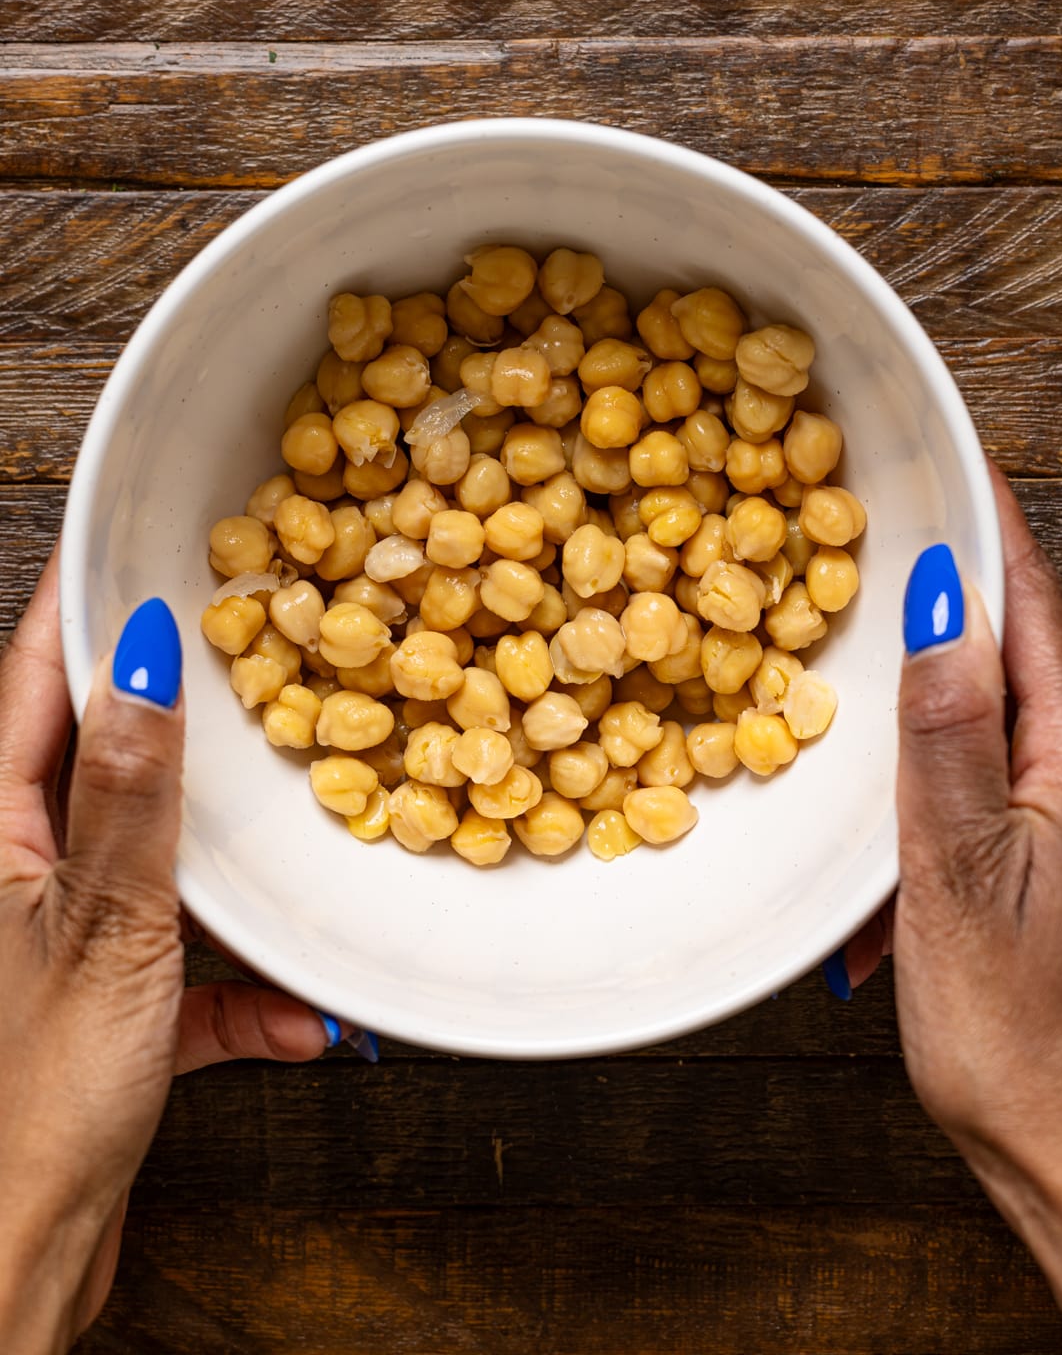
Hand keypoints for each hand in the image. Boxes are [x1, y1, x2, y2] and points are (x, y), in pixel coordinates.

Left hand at [0, 552, 349, 1352]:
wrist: (16, 1258)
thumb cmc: (36, 1096)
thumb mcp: (105, 920)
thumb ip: (129, 788)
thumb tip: (145, 658)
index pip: (36, 677)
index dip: (85, 602)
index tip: (133, 537)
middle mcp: (17, 867)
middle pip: (98, 754)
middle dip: (172, 710)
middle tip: (244, 651)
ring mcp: (60, 934)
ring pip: (154, 854)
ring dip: (225, 863)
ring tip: (287, 821)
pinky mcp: (103, 1004)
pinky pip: (188, 968)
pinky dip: (242, 989)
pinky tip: (300, 1016)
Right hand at [851, 471, 1061, 1301]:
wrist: (1061, 1150)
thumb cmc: (1022, 1032)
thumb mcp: (963, 869)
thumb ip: (951, 734)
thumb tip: (942, 605)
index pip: (1030, 602)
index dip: (985, 519)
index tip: (937, 451)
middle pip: (1012, 637)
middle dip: (949, 576)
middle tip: (879, 517)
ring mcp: (1048, 809)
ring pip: (985, 700)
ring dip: (926, 665)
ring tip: (864, 624)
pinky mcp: (1021, 849)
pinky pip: (967, 763)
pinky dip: (920, 748)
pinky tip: (880, 764)